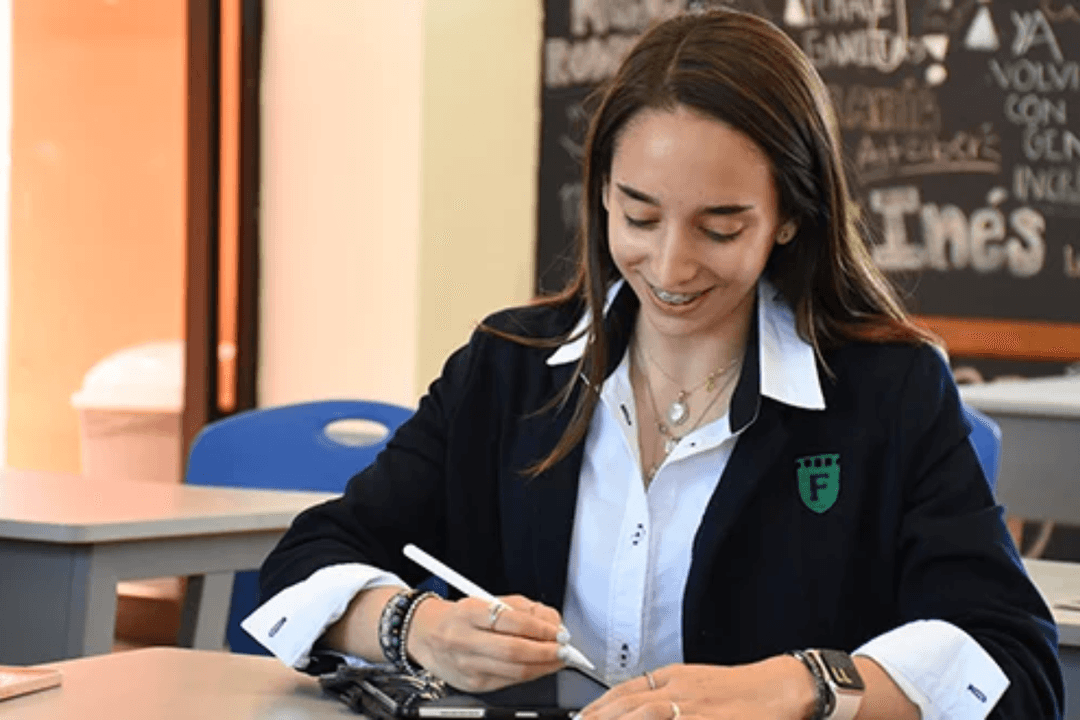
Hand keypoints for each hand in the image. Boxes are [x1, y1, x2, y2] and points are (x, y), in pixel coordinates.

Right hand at [405, 594, 566, 691]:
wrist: (426, 635)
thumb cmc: (461, 616)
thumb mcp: (488, 600)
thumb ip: (523, 610)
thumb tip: (554, 623)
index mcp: (470, 613)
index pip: (511, 621)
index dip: (540, 628)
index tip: (558, 630)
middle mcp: (465, 640)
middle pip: (515, 651)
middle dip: (547, 652)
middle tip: (565, 649)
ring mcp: (468, 666)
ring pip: (515, 671)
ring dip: (544, 666)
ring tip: (558, 659)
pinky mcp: (473, 684)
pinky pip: (509, 682)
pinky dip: (530, 674)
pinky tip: (540, 667)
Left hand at [579, 656, 815, 719]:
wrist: (779, 687)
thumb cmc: (738, 689)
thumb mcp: (696, 683)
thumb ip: (666, 692)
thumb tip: (635, 705)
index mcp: (674, 676)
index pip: (626, 690)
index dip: (600, 706)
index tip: (583, 717)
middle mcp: (680, 689)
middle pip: (630, 702)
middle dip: (601, 717)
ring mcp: (695, 706)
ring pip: (649, 713)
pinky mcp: (712, 719)